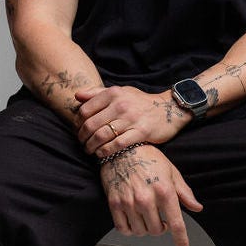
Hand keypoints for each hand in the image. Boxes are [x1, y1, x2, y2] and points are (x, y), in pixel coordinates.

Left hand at [74, 85, 190, 156]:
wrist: (168, 109)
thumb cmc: (139, 102)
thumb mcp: (120, 92)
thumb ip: (97, 93)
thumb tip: (77, 96)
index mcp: (114, 93)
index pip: (86, 110)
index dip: (77, 123)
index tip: (77, 130)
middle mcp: (121, 104)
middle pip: (91, 124)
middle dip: (82, 137)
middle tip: (82, 143)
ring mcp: (132, 118)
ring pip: (102, 136)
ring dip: (91, 146)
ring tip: (89, 150)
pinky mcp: (141, 132)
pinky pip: (117, 145)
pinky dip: (106, 151)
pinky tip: (102, 154)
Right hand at [100, 144, 202, 245]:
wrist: (122, 147)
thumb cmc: (148, 157)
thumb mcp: (171, 171)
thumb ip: (184, 192)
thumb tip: (196, 208)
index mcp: (164, 190)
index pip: (176, 224)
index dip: (181, 240)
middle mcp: (147, 198)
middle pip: (156, 230)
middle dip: (160, 228)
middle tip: (159, 218)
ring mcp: (129, 202)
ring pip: (140, 231)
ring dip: (145, 227)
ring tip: (146, 215)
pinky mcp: (115, 203)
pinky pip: (123, 228)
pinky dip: (130, 229)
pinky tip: (133, 219)